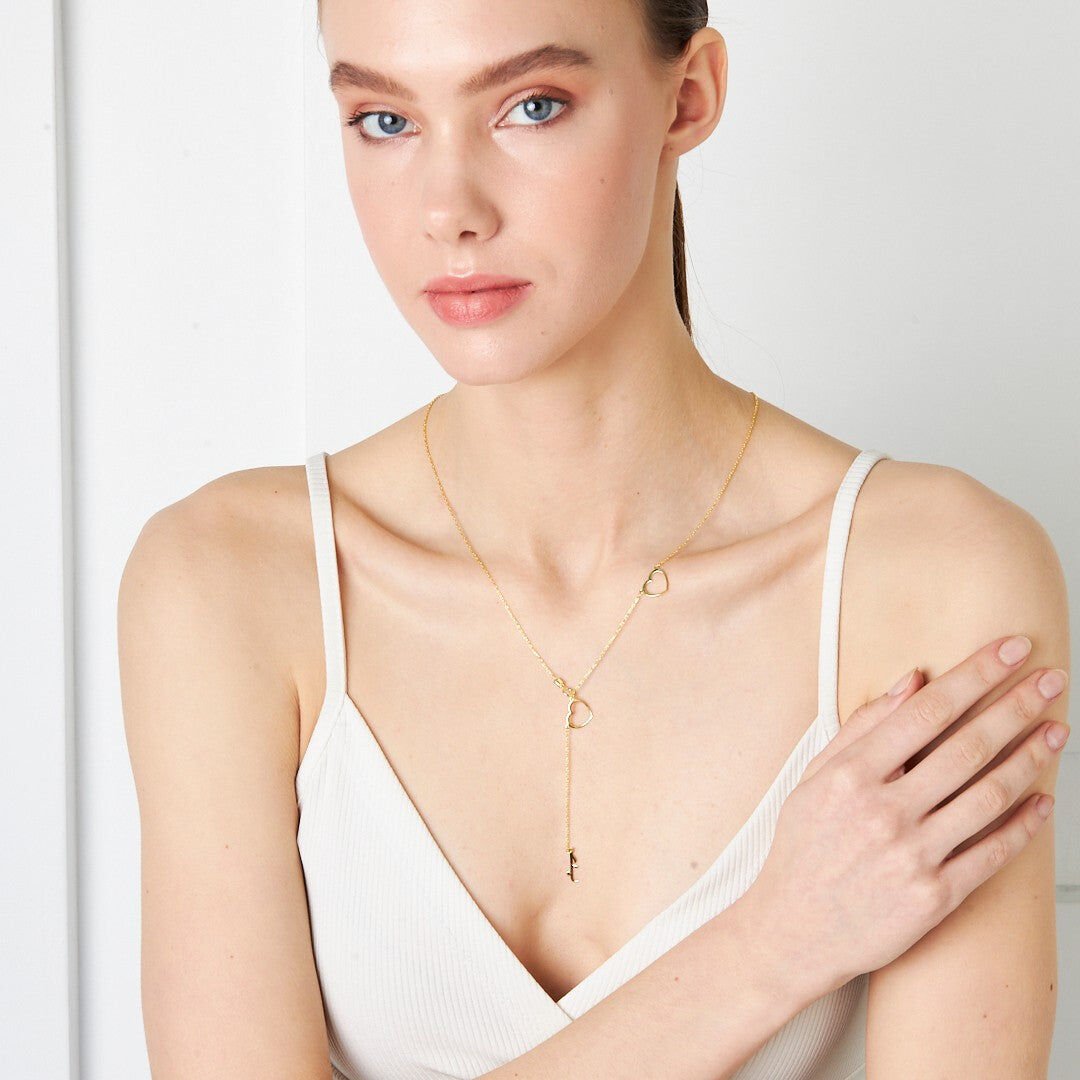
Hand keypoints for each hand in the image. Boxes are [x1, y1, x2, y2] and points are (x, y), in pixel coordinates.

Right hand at [746, 634, 1068, 992]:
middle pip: (967, 747)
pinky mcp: (935, 898)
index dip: (975, 675)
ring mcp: (912, 856)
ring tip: (1057, 730)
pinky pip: (993, 854)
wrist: (792, 929)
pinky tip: (1044, 800)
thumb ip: (863, 727)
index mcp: (852, 775)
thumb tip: (913, 680)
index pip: (927, 711)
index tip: (1010, 650)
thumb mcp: (815, 777)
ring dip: (1032, 757)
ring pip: (990, 796)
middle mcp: (884, 811)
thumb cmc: (803, 848)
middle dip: (1016, 706)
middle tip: (1053, 680)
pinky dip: (1025, 824)